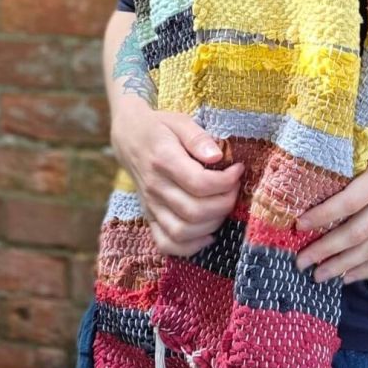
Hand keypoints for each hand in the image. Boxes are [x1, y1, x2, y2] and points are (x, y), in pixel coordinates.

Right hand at [111, 101, 243, 256]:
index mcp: (163, 160)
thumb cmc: (160, 127)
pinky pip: (166, 244)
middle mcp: (155, 187)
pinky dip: (190, 247)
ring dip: (212, 223)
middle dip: (225, 202)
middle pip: (194, 211)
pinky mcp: (149, 217)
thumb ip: (198, 138)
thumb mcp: (180, 121)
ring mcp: (151, 206)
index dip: (226, 181)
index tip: (238, 169)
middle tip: (235, 186)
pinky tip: (209, 233)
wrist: (129, 138)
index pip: (199, 183)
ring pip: (182, 231)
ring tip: (224, 204)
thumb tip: (218, 157)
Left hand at [294, 107, 367, 283]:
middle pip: (358, 232)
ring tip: (318, 276)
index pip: (351, 201)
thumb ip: (365, 124)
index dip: (323, 215)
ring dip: (343, 265)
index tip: (299, 224)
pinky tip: (348, 276)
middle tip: (300, 260)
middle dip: (327, 249)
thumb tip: (333, 126)